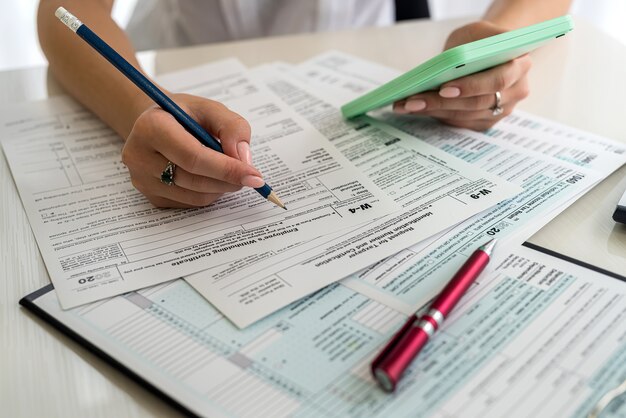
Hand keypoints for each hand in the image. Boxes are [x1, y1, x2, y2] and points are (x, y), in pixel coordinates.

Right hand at [122, 93, 263, 207]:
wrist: (155, 125)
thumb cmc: (185, 116)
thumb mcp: (210, 109)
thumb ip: (232, 127)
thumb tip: (243, 159)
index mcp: (151, 127)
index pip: (194, 157)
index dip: (227, 169)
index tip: (254, 175)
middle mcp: (139, 156)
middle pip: (195, 180)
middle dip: (228, 180)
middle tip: (250, 176)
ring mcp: (142, 180)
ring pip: (195, 196)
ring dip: (220, 188)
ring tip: (227, 171)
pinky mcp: (150, 197)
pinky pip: (189, 203)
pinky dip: (208, 194)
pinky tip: (209, 177)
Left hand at [393, 21, 531, 130]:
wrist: (489, 50)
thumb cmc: (480, 39)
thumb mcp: (474, 33)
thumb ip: (464, 49)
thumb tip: (441, 72)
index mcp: (520, 63)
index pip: (497, 80)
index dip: (471, 86)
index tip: (444, 88)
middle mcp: (517, 89)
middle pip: (477, 103)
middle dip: (442, 103)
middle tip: (413, 101)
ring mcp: (503, 108)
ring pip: (466, 115)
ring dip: (434, 111)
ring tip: (406, 105)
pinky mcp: (488, 120)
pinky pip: (461, 122)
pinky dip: (437, 115)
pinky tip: (417, 109)